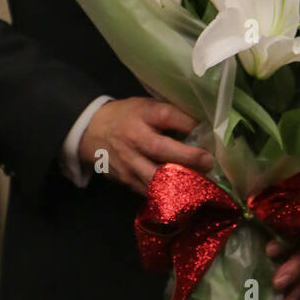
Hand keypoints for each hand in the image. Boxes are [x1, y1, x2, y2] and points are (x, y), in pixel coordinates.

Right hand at [79, 98, 215, 196]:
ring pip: (155, 177)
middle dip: (188, 157)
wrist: (91, 131)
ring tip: (199, 182)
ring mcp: (129, 161)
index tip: (208, 132)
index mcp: (143, 114)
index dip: (189, 124)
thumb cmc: (127, 116)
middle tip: (208, 162)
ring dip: (179, 181)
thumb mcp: (146, 106)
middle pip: (162, 150)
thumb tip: (202, 127)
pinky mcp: (126, 180)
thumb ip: (170, 115)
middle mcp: (135, 138)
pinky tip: (183, 194)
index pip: (167, 116)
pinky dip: (166, 194)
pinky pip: (149, 191)